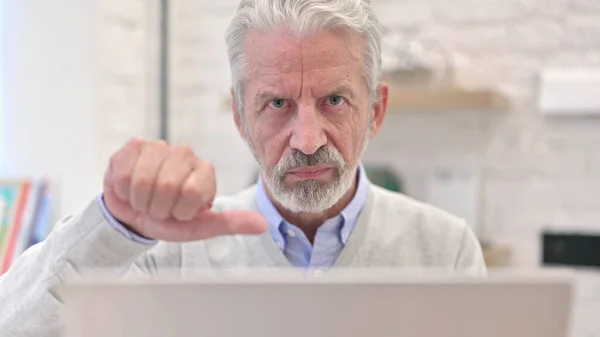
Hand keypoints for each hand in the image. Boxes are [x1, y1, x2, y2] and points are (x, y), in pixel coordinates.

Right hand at [102, 138, 267, 241]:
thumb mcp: (200, 227)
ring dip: (140, 200)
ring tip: (146, 200)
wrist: (133, 217)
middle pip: (166, 184)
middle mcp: (186, 154)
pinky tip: (130, 189)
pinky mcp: (134, 146)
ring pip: (143, 179)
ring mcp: (159, 147)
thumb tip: (262, 225)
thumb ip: (230, 223)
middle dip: (158, 207)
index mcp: (205, 172)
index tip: (179, 213)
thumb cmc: (169, 220)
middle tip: (159, 209)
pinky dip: (123, 190)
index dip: (179, 210)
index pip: (192, 191)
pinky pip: (123, 172)